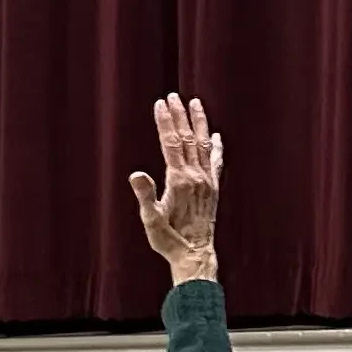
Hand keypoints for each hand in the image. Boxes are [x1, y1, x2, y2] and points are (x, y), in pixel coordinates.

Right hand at [129, 94, 221, 288]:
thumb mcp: (151, 221)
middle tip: (173, 96)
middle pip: (187, 138)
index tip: (160, 103)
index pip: (170, 143)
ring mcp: (207, 182)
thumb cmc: (169, 241)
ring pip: (203, 144)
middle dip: (180, 116)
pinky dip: (215, 147)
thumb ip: (145, 195)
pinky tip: (216, 136)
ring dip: (199, 123)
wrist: (195, 256)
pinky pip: (215, 162)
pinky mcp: (213, 189)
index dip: (165, 122)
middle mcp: (195, 177)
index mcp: (178, 181)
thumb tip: (136, 174)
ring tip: (195, 103)